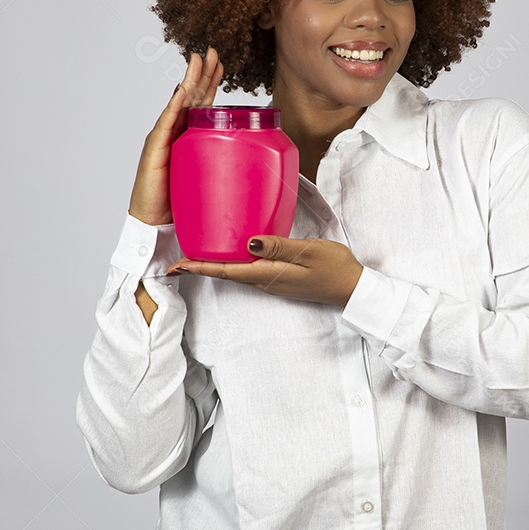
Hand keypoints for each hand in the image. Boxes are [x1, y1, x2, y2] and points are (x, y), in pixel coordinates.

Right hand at [128, 49, 223, 225]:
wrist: (154, 223)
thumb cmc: (179, 202)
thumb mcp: (206, 177)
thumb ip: (220, 165)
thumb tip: (253, 164)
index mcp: (187, 136)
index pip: (200, 104)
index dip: (209, 83)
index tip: (220, 64)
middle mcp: (173, 132)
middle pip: (190, 97)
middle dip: (201, 74)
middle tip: (212, 52)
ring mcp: (162, 138)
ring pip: (178, 104)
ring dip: (189, 81)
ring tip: (197, 61)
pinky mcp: (155, 150)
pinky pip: (166, 124)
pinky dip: (174, 107)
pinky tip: (181, 92)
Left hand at [166, 235, 363, 306]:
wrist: (353, 288)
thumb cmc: (335, 268)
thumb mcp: (308, 252)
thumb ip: (278, 246)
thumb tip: (248, 241)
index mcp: (267, 274)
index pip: (225, 271)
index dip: (198, 267)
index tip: (175, 265)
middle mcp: (265, 280)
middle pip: (224, 273)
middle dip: (199, 266)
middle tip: (176, 258)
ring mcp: (272, 280)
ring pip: (235, 272)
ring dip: (213, 265)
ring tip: (195, 254)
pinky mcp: (280, 277)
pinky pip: (248, 269)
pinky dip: (232, 262)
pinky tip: (232, 251)